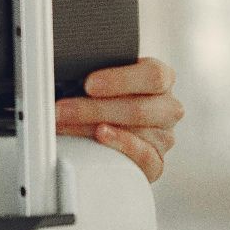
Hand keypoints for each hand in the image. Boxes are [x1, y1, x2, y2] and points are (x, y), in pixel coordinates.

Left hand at [55, 57, 181, 182]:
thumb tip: (66, 68)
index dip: (120, 80)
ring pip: (135, 131)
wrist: (109, 121)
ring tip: (63, 123)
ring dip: (91, 127)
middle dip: (93, 109)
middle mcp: (167, 107)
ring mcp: (164, 136)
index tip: (88, 84)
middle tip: (62, 109)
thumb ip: (95, 69)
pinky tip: (100, 136)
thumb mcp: (104, 76)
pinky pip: (143, 156)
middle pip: (138, 108)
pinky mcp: (156, 161)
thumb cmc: (106, 94)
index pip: (153, 75)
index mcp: (161, 78)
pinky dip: (119, 144)